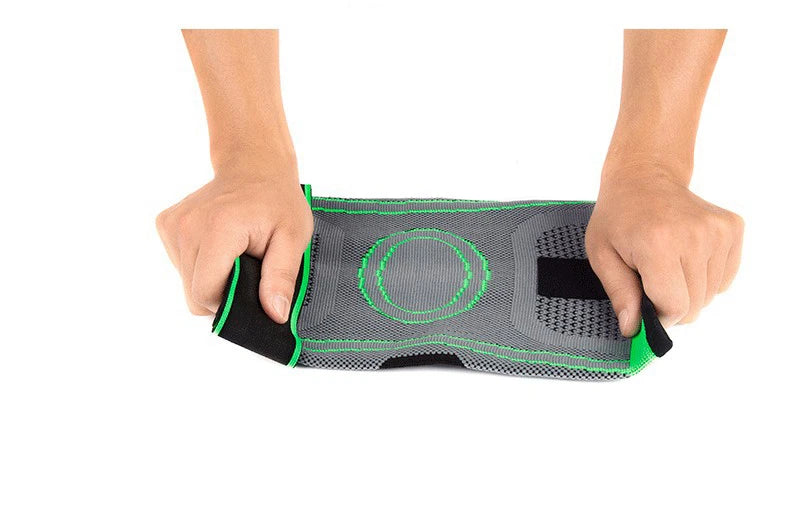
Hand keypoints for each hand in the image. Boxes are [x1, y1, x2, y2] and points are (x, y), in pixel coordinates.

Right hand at [156, 159, 312, 322]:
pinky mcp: (166, 226)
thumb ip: (282, 277)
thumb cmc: (277, 200)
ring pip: (186, 282)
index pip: (205, 293)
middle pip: (193, 294)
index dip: (229, 303)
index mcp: (217, 229)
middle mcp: (186, 226)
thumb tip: (276, 315)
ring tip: (235, 255)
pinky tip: (220, 247)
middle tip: (247, 270)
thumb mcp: (293, 238)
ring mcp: (172, 225)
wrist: (255, 166)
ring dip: (212, 278)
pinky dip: (201, 265)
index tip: (251, 289)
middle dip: (222, 293)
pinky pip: (181, 266)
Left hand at [585, 166, 743, 336]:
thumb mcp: (602, 255)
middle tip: (651, 282)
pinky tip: (685, 258)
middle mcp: (694, 235)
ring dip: (688, 291)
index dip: (659, 315)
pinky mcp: (732, 228)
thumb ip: (620, 294)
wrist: (644, 177)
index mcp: (658, 243)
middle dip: (672, 305)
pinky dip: (705, 278)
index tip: (645, 305)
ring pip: (711, 294)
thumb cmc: (618, 217)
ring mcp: (718, 230)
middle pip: (694, 305)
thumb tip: (633, 329)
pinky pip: (724, 278)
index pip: (674, 307)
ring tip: (667, 265)